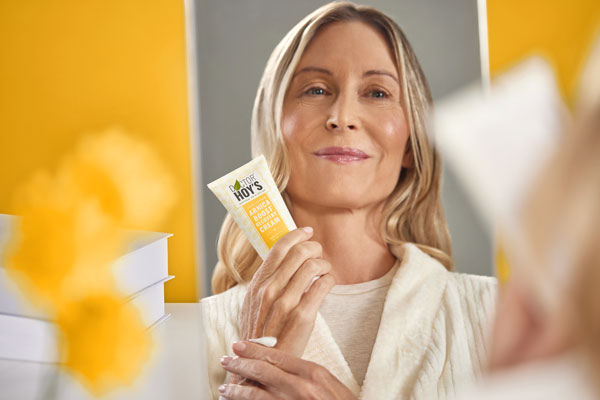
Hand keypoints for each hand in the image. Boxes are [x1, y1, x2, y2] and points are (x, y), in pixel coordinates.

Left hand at [219, 341, 356, 399]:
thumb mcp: (330, 382)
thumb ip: (309, 373)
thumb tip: (287, 364)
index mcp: (313, 372)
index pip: (276, 355)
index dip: (253, 350)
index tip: (239, 345)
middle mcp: (301, 387)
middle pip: (262, 371)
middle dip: (240, 365)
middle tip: (225, 360)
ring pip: (256, 394)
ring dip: (237, 390)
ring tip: (224, 387)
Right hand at [231, 227, 334, 382]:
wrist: (259, 364)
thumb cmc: (259, 334)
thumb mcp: (253, 303)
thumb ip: (266, 283)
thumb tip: (282, 262)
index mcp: (258, 284)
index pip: (278, 247)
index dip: (296, 235)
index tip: (307, 231)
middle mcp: (270, 290)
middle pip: (299, 252)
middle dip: (314, 248)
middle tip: (319, 253)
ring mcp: (286, 302)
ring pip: (313, 265)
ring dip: (324, 264)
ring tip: (324, 270)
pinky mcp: (303, 316)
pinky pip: (323, 285)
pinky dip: (329, 279)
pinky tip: (327, 283)